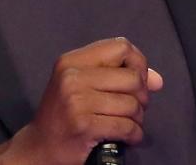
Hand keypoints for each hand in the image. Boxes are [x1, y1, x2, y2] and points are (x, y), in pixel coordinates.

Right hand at [0, 38, 164, 164]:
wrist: (39, 148)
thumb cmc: (63, 114)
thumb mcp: (81, 85)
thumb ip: (118, 75)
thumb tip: (157, 80)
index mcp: (72, 61)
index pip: (120, 46)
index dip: (138, 63)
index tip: (136, 81)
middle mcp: (72, 76)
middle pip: (132, 76)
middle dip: (141, 96)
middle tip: (134, 107)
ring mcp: (77, 101)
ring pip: (132, 104)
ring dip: (138, 118)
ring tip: (128, 123)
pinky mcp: (84, 125)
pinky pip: (126, 126)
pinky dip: (134, 134)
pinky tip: (129, 137)